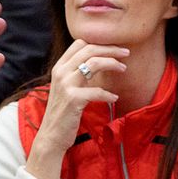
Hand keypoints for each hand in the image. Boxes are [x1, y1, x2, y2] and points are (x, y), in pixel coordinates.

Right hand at [25, 38, 127, 178]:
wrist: (51, 135)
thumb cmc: (63, 111)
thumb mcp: (66, 87)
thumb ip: (76, 73)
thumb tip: (98, 62)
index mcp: (59, 67)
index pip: (79, 43)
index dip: (99, 43)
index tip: (114, 48)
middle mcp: (61, 72)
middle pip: (89, 50)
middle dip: (111, 49)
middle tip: (126, 53)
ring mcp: (66, 85)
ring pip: (94, 63)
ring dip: (112, 63)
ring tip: (124, 69)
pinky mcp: (73, 99)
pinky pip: (97, 91)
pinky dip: (108, 94)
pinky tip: (114, 98)